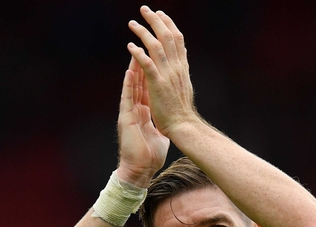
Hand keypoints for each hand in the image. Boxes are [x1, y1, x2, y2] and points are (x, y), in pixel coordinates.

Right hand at [117, 56, 169, 186]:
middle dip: (142, 65)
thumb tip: (170, 122)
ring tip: (135, 51)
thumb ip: (162, 126)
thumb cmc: (150, 156)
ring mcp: (130, 113)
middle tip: (144, 47)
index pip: (147, 88)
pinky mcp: (126, 118)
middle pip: (139, 83)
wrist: (141, 170)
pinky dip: (129, 84)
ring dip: (133, 69)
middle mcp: (135, 110)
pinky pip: (127, 98)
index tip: (156, 58)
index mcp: (144, 113)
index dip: (151, 73)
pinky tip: (130, 71)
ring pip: (131, 87)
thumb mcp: (160, 136)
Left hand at [126, 6, 198, 136]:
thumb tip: (182, 55)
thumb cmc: (182, 111)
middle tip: (145, 9)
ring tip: (132, 24)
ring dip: (143, 32)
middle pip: (167, 37)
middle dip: (156, 20)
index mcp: (182, 67)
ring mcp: (168, 75)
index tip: (160, 14)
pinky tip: (130, 46)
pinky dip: (138, 54)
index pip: (177, 39)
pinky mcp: (158, 85)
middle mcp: (176, 67)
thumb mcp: (185, 85)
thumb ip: (181, 69)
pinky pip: (147, 64)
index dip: (168, 24)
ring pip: (156, 46)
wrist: (183, 126)